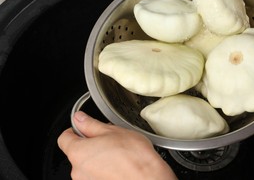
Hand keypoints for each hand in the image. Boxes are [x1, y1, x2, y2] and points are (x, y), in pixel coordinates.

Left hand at [58, 111, 176, 179]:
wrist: (148, 178)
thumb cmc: (134, 157)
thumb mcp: (112, 131)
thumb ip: (90, 124)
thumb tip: (79, 119)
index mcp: (78, 152)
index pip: (64, 138)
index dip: (75, 130)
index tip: (85, 127)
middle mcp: (78, 171)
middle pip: (78, 152)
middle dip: (91, 144)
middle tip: (109, 139)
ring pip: (88, 165)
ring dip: (99, 158)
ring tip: (118, 154)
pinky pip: (96, 175)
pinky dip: (104, 170)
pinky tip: (119, 166)